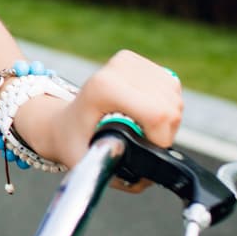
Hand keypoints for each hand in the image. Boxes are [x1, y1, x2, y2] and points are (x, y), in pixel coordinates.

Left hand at [50, 50, 183, 191]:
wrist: (62, 120)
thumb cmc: (75, 143)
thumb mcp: (88, 164)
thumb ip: (117, 174)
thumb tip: (146, 176)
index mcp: (103, 89)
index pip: (157, 114)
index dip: (161, 138)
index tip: (146, 149)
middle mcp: (115, 69)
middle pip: (170, 107)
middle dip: (165, 132)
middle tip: (143, 141)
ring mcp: (126, 61)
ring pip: (174, 96)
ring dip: (167, 119)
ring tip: (143, 128)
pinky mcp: (134, 59)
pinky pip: (171, 85)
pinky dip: (166, 103)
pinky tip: (146, 112)